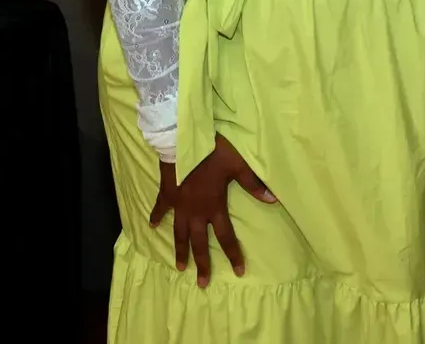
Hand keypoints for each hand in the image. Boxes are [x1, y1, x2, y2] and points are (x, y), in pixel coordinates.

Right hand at [149, 134, 277, 285]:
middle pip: (199, 243)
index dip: (233, 254)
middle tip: (202, 284)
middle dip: (202, 264)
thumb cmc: (212, 152)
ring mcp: (179, 205)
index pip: (226, 236)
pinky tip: (151, 227)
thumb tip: (273, 199)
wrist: (182, 141)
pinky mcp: (166, 194)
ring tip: (180, 267)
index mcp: (214, 207)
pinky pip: (160, 209)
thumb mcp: (237, 165)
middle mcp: (196, 212)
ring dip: (180, 250)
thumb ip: (253, 183)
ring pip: (179, 233)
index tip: (238, 271)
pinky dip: (155, 217)